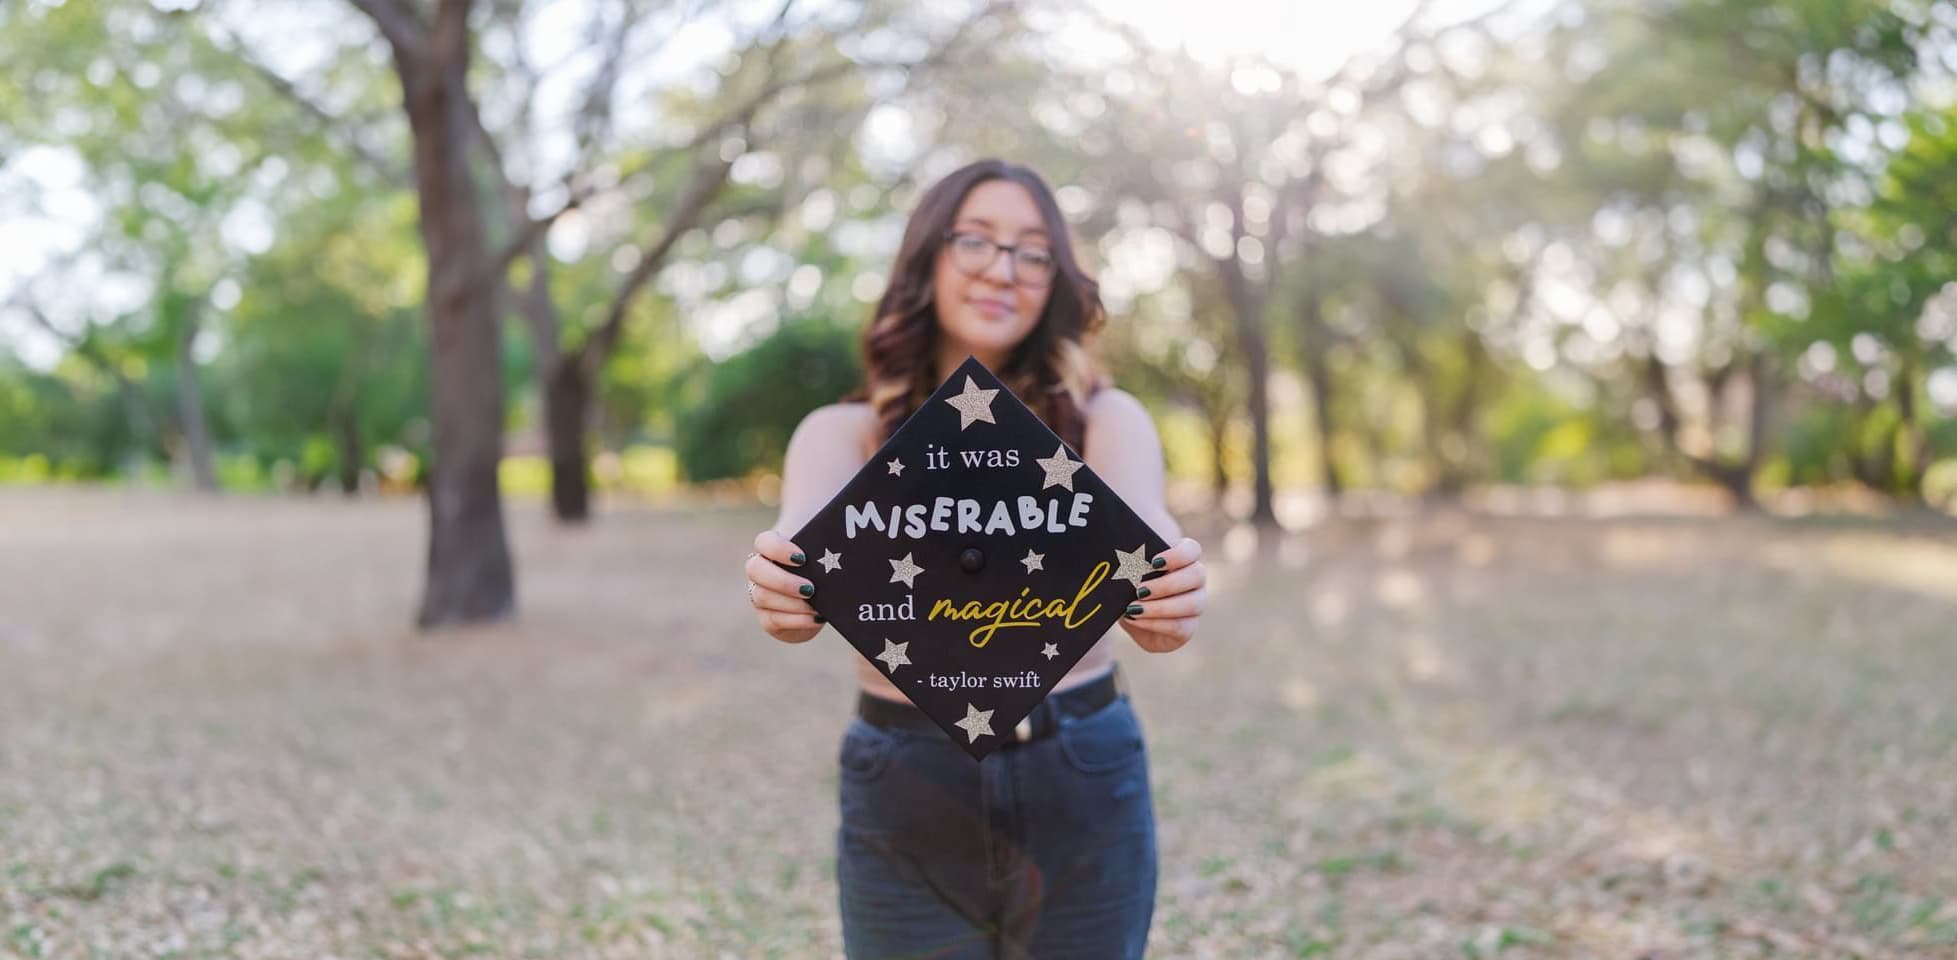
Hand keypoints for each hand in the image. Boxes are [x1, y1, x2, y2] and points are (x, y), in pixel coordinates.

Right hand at [746, 529, 822, 643]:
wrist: (818, 595)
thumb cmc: (822, 566)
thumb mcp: (823, 554)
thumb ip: (829, 546)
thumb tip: (852, 540)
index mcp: (771, 548)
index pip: (764, 542)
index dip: (778, 549)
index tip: (801, 558)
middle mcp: (760, 570)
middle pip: (755, 569)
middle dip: (783, 581)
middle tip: (810, 588)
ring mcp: (759, 594)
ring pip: (762, 597)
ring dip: (791, 603)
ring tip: (816, 607)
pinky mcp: (767, 617)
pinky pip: (773, 621)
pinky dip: (796, 621)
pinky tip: (815, 619)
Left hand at [1118, 537, 1203, 652]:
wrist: (1129, 614)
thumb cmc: (1130, 584)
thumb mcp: (1128, 571)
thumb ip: (1131, 562)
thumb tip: (1122, 560)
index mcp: (1183, 558)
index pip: (1192, 550)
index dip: (1178, 555)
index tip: (1154, 562)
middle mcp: (1195, 580)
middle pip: (1197, 575)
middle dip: (1166, 584)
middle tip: (1139, 590)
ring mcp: (1196, 604)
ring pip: (1192, 604)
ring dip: (1160, 607)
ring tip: (1133, 608)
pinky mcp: (1188, 627)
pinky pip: (1180, 626)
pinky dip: (1155, 623)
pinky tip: (1135, 619)